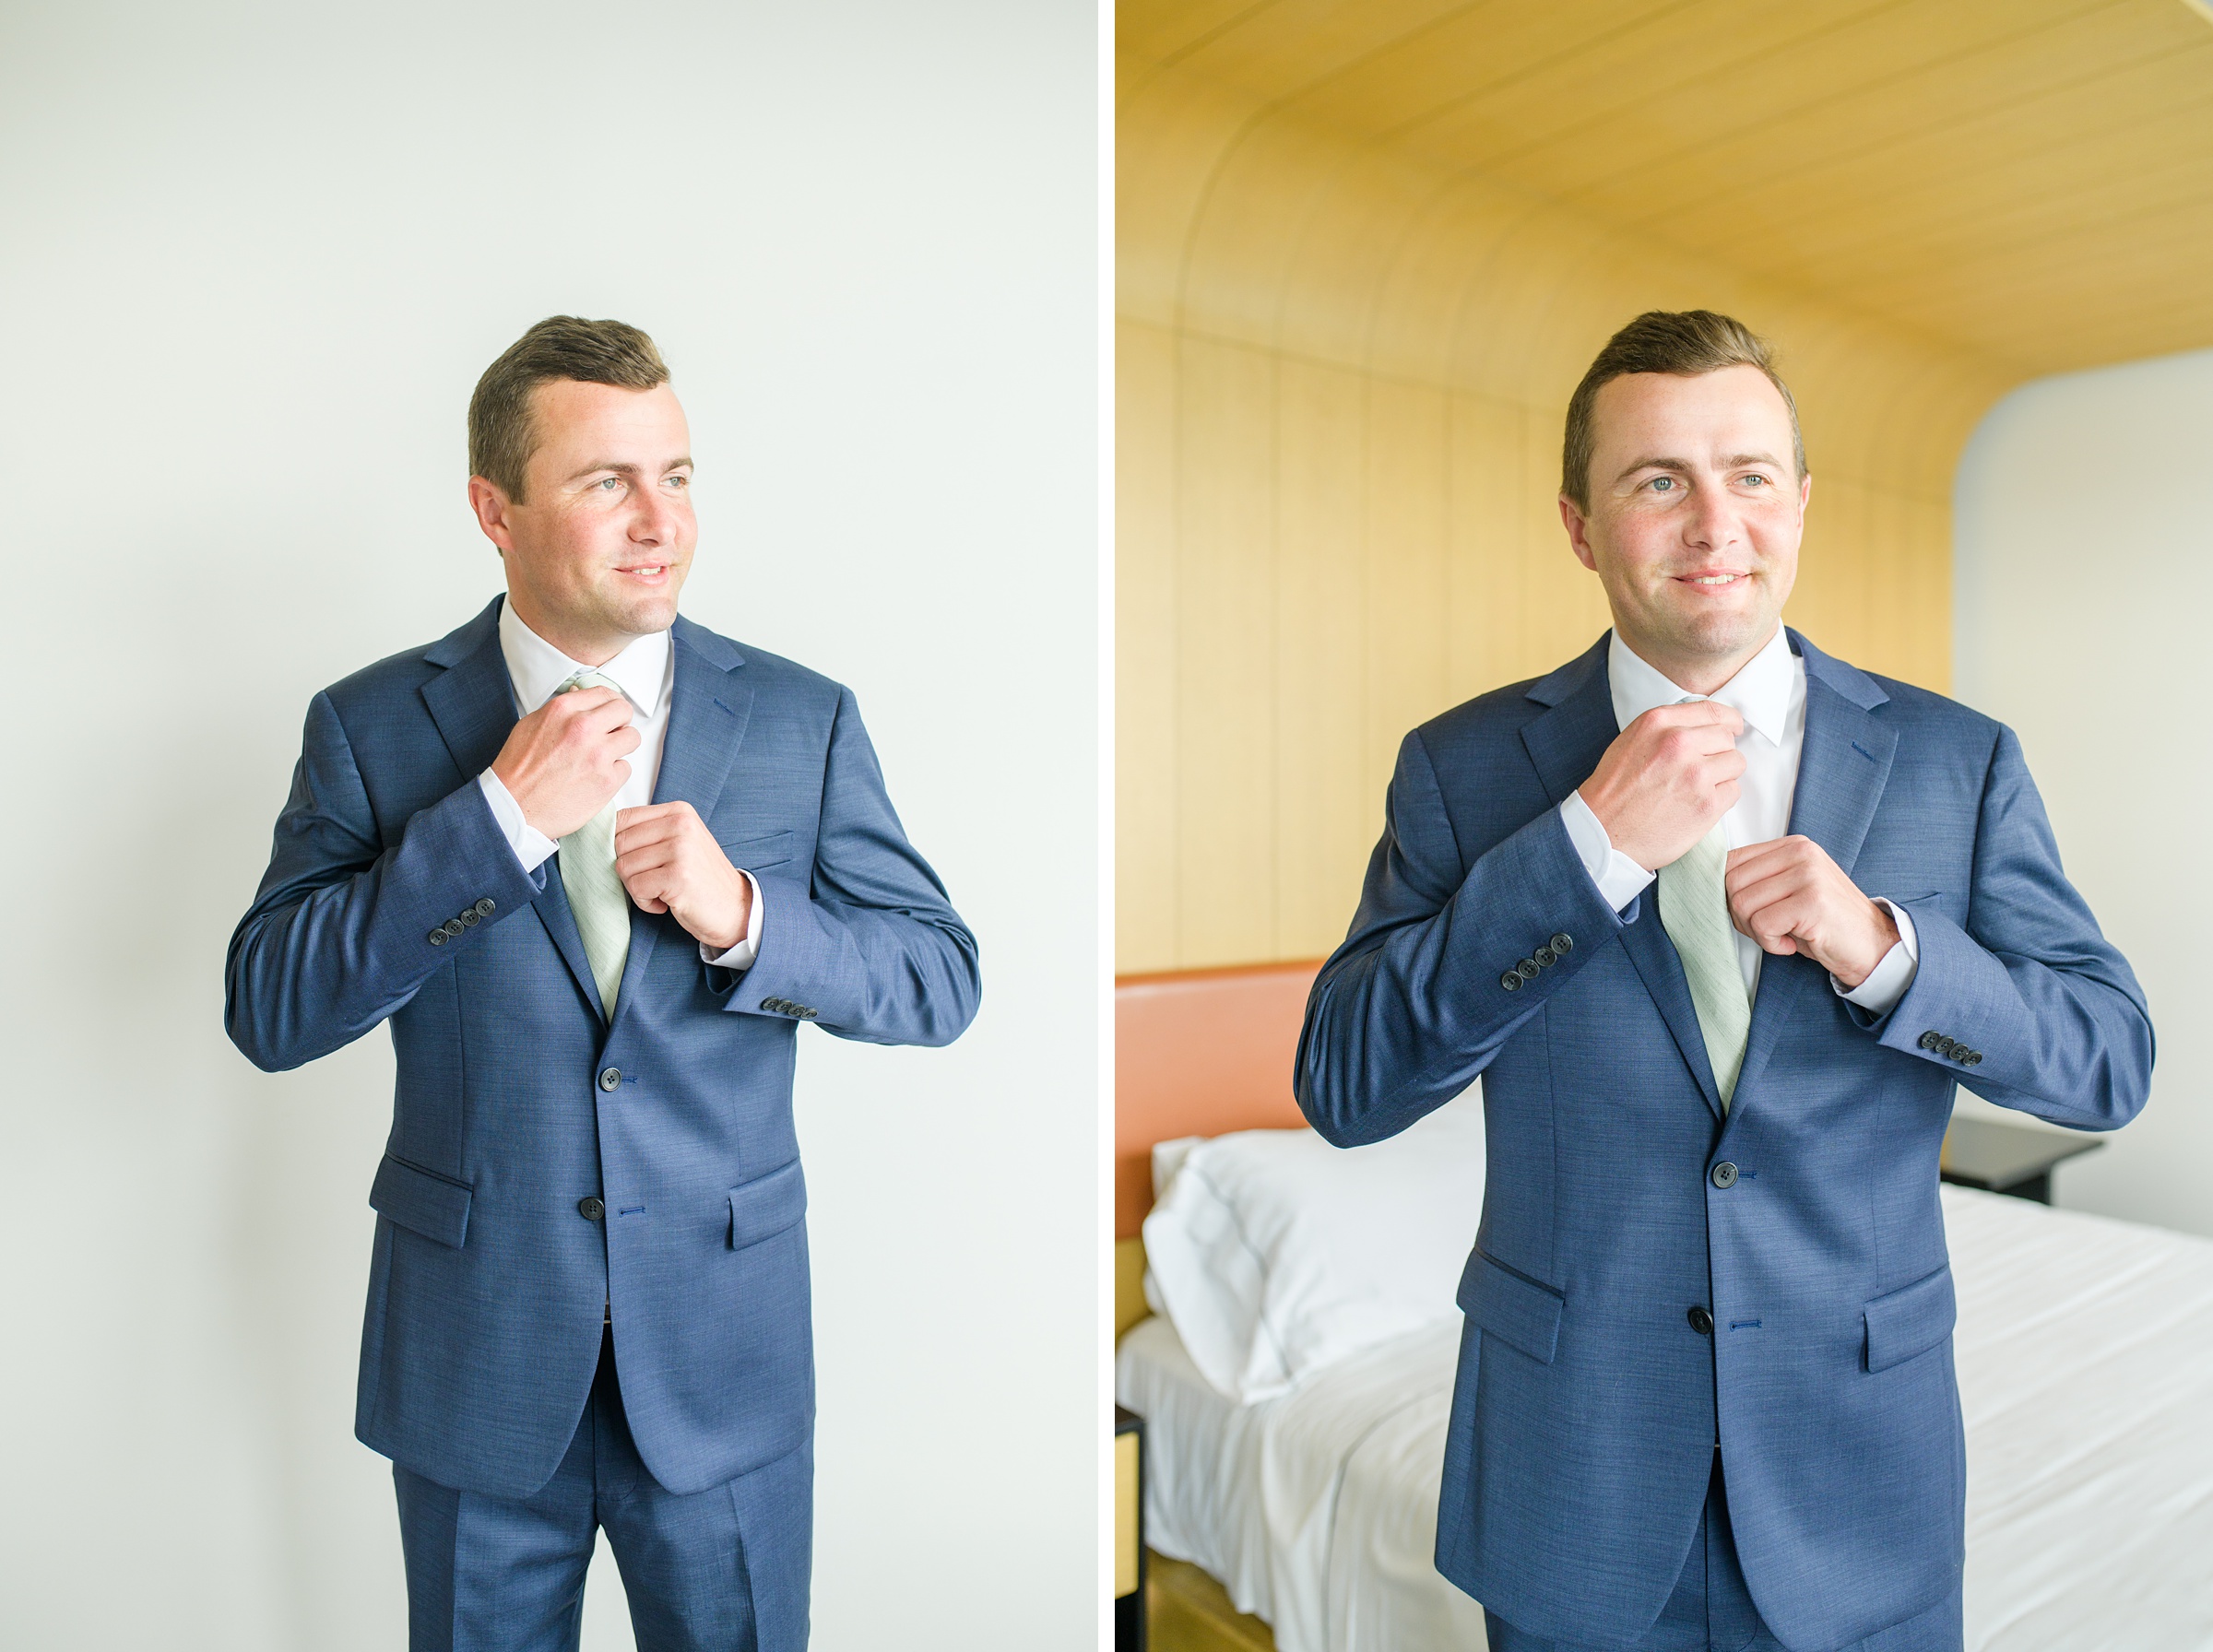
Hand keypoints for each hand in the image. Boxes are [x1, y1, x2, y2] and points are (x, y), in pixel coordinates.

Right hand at [490, 687, 637, 839]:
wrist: (513, 807)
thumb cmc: (517, 770)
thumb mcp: (531, 725)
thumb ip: (563, 711)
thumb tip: (581, 697)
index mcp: (564, 709)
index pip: (605, 694)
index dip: (608, 705)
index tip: (609, 713)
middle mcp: (583, 728)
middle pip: (624, 711)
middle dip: (619, 722)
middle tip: (609, 734)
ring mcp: (598, 755)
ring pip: (632, 738)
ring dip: (619, 747)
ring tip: (600, 758)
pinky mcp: (607, 781)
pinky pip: (625, 768)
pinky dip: (614, 773)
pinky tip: (594, 778)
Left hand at [614, 802, 752, 951]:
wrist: (735, 908)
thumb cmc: (701, 879)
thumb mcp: (679, 843)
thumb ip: (648, 832)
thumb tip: (601, 834)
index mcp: (678, 811)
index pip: (622, 819)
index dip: (619, 846)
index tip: (639, 862)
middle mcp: (680, 824)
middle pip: (619, 843)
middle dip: (629, 869)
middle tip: (653, 880)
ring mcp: (681, 849)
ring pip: (624, 867)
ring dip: (637, 888)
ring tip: (662, 891)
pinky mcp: (678, 875)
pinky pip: (636, 887)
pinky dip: (645, 902)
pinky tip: (665, 902)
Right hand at [1576, 701, 1746, 870]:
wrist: (1602, 832)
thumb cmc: (1613, 791)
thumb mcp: (1631, 741)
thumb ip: (1667, 729)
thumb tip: (1704, 726)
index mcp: (1658, 723)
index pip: (1713, 711)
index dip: (1728, 721)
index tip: (1732, 729)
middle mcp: (1679, 743)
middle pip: (1727, 738)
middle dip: (1719, 752)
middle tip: (1700, 769)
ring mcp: (1695, 774)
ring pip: (1736, 763)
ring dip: (1722, 775)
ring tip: (1697, 788)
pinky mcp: (1707, 804)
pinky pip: (1733, 791)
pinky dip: (1720, 798)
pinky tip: (1697, 804)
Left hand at [1724, 836, 1899, 987]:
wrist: (1872, 946)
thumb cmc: (1824, 923)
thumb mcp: (1789, 891)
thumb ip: (1758, 880)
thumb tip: (1712, 884)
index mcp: (1791, 845)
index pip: (1730, 861)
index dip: (1731, 895)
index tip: (1755, 913)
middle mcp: (1800, 852)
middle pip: (1731, 883)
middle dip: (1740, 916)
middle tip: (1768, 930)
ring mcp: (1808, 874)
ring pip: (1743, 904)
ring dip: (1757, 932)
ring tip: (1783, 935)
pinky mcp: (1812, 901)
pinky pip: (1762, 924)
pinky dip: (1771, 943)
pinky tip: (1793, 944)